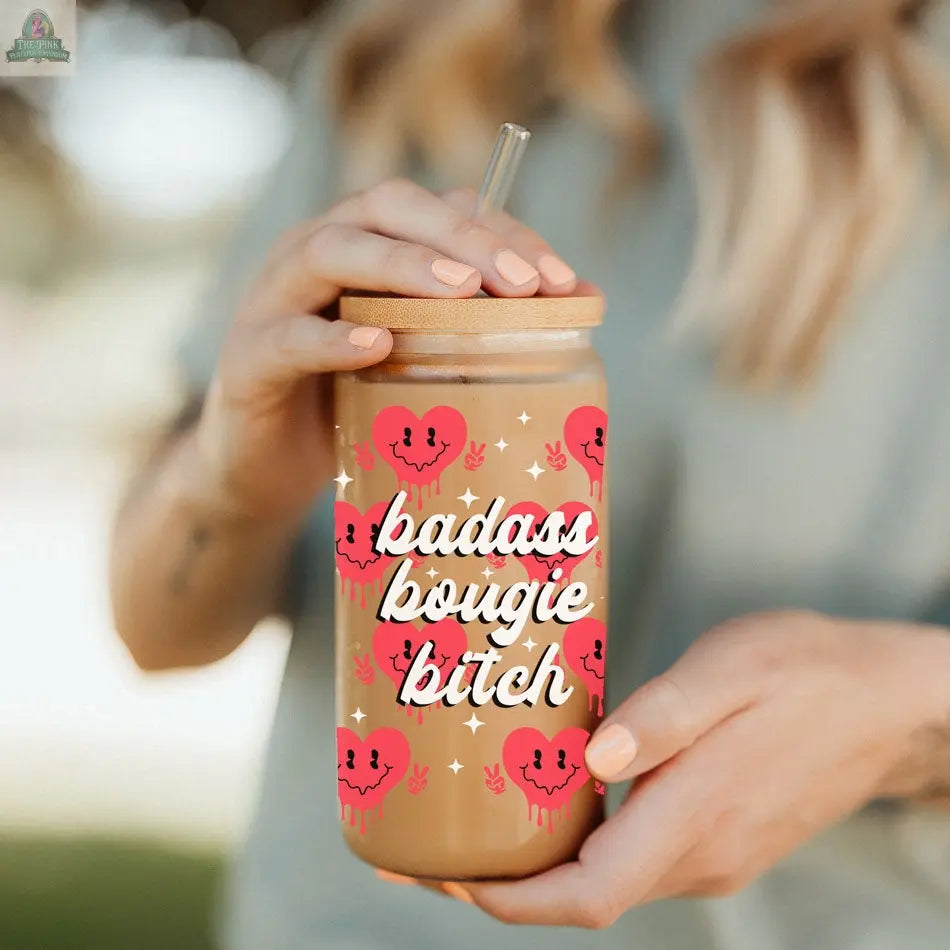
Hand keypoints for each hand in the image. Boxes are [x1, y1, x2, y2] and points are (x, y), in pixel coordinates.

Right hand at [190, 178, 580, 521]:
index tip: (561, 280)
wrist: (268, 469)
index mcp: (366, 247)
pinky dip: (330, 340)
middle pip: (387, 208)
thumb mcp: (422, 361)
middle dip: (462, 236)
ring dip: (402, 264)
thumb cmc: (355, 406)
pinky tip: (378, 346)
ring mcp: (273, 300)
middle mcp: (316, 253)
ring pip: (331, 251)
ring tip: (463, 293)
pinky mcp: (246, 359)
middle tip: (524, 283)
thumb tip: (581, 309)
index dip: (502, 231)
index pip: (439, 210)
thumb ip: (477, 329)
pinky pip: (286, 339)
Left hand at [461, 611, 949, 927]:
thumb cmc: (806, 671)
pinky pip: (638, 854)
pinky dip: (586, 842)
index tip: (449, 874)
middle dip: (509, 881)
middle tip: (443, 837)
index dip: (511, 898)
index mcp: (696, 815)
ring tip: (487, 812)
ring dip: (545, 861)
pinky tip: (562, 797)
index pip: (588, 894)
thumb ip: (663, 718)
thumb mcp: (732, 669)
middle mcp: (701, 852)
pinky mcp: (722, 835)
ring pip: (611, 876)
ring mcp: (715, 851)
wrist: (885, 702)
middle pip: (587, 894)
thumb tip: (592, 763)